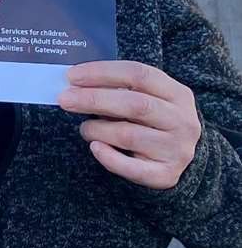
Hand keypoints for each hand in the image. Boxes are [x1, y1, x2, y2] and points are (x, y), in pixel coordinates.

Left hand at [60, 61, 200, 189]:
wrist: (177, 159)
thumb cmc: (151, 122)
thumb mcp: (145, 98)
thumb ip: (117, 89)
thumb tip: (74, 85)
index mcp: (178, 94)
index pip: (139, 74)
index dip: (102, 72)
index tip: (72, 76)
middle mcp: (182, 121)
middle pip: (135, 104)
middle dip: (93, 99)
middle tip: (64, 99)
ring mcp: (177, 150)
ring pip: (128, 135)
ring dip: (97, 129)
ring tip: (86, 128)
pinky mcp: (166, 175)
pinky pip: (131, 168)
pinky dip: (108, 157)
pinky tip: (95, 147)